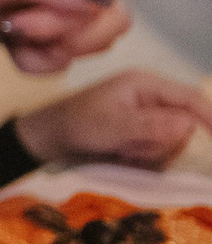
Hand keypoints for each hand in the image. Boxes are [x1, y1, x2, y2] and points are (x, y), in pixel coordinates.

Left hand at [0, 0, 129, 74]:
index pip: (106, 6)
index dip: (69, 24)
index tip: (22, 21)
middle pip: (105, 29)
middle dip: (64, 40)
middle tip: (15, 31)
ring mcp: (48, 10)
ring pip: (81, 48)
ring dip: (47, 52)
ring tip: (9, 37)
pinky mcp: (30, 34)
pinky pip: (55, 60)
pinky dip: (34, 62)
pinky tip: (7, 49)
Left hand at [16, 70, 211, 169]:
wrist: (48, 138)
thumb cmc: (75, 124)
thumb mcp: (110, 126)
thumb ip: (149, 126)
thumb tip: (186, 126)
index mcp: (146, 84)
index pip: (191, 98)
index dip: (210, 118)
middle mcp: (152, 99)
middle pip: (185, 126)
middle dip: (160, 143)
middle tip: (130, 148)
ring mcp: (148, 117)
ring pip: (173, 143)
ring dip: (149, 153)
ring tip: (121, 150)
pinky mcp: (143, 134)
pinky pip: (160, 153)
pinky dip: (144, 159)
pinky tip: (122, 156)